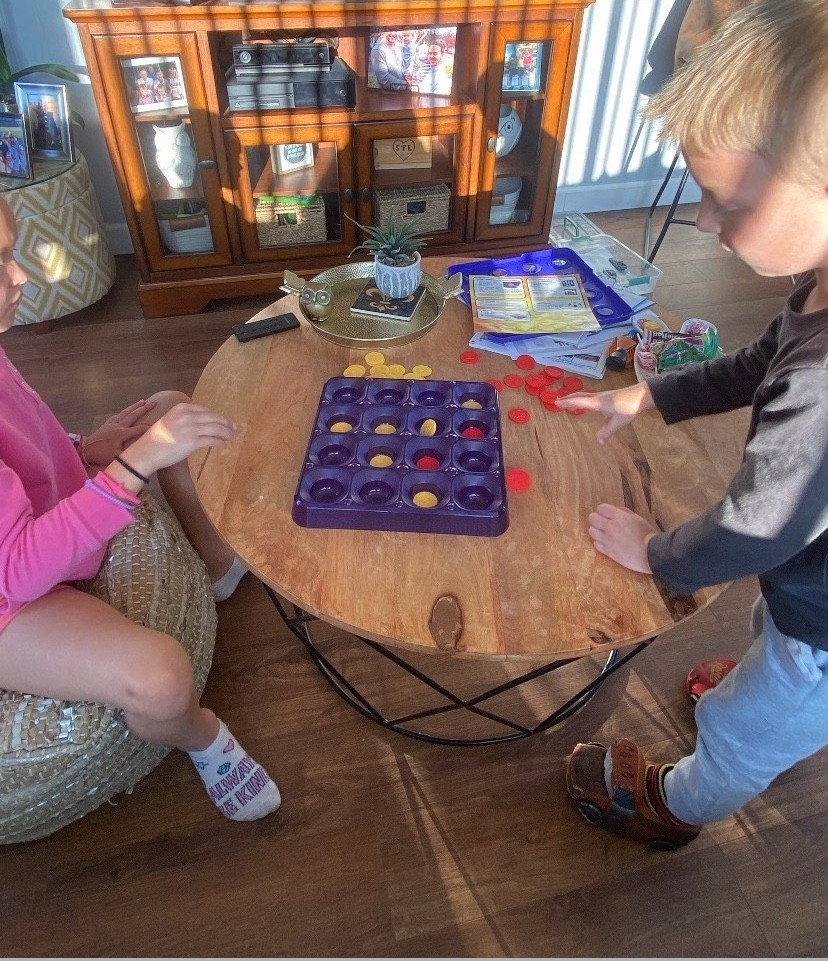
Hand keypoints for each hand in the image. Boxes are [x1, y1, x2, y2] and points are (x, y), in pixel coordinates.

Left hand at [81, 399, 157, 466]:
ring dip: (135, 406)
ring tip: (143, 401)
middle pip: (133, 415)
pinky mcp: (107, 424)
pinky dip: (125, 411)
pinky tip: (127, 410)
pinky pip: (118, 415)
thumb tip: (142, 454)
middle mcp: (118, 426)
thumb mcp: (117, 457)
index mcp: (122, 434)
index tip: (159, 426)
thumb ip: (129, 454)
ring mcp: (112, 423)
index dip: (149, 428)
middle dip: (144, 408)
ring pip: (125, 412)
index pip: (139, 429)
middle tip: (154, 402)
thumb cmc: (101, 455)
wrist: (85, 450)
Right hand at [121, 403, 237, 475]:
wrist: (147, 451)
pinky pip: (211, 440)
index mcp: (182, 408)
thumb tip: (202, 423)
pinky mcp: (193, 442)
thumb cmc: (157, 438)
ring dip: (227, 432)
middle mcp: (188, 416)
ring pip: (215, 428)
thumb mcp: (170, 420)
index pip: (206, 410)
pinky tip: (224, 443)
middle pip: (213, 417)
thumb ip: (185, 419)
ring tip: (233, 436)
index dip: (217, 416)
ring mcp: (191, 428)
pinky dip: (219, 441)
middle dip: (226, 423)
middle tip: (234, 428)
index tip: (224, 420)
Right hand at [556, 381, 653, 443]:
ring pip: (585, 395)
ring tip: (568, 400)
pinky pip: (590, 397)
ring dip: (575, 397)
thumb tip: (598, 442)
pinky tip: (587, 403)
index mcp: (597, 403)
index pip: (579, 402)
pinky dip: (583, 398)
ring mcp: (603, 396)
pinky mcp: (608, 396)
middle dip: (568, 398)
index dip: (567, 403)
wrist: (642, 395)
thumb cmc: (629, 407)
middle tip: (557, 400)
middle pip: (579, 396)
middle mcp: (597, 397)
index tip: (556, 403)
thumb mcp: (618, 422)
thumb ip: (607, 431)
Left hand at [587, 504, 657, 572]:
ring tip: (604, 533)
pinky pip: (595, 544)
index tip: (606, 514)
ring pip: (591, 531)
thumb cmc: (647, 534)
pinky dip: (599, 542)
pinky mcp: (607, 551)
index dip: (602, 510)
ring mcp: (607, 540)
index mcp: (619, 517)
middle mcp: (611, 527)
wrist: (650, 554)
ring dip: (596, 530)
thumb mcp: (637, 518)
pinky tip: (606, 542)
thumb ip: (624, 512)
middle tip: (602, 523)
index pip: (601, 508)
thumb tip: (613, 510)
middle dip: (596, 519)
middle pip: (592, 518)